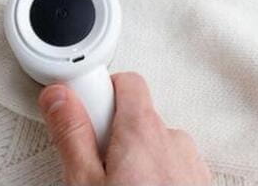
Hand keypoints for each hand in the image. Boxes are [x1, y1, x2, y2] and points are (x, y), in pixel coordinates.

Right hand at [38, 72, 210, 185]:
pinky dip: (153, 179)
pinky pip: (171, 169)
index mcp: (144, 129)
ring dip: (133, 162)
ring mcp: (190, 165)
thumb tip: (59, 97)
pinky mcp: (198, 185)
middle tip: (92, 169)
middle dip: (112, 137)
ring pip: (153, 147)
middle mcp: (174, 140)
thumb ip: (72, 134)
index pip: (124, 82)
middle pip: (136, 117)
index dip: (97, 94)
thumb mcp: (85, 185)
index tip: (77, 113)